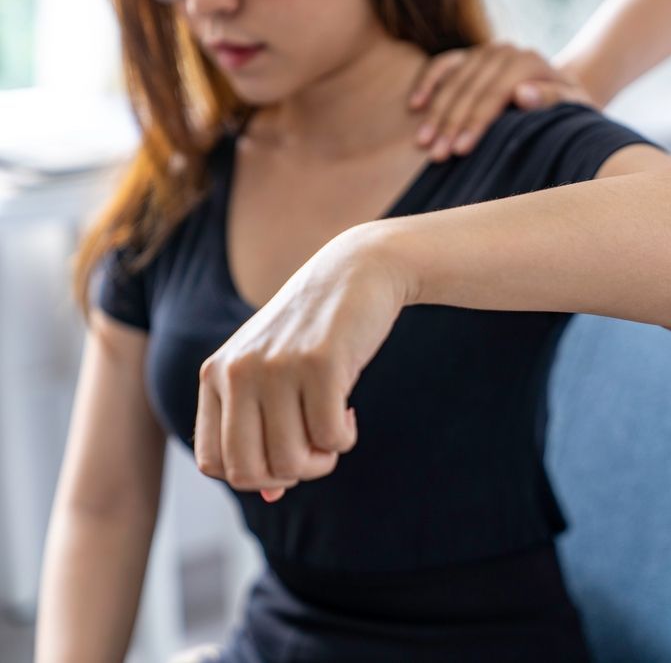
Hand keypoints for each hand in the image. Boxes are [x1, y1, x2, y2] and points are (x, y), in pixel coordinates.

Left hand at [193, 224, 411, 500]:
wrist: (356, 272)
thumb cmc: (313, 333)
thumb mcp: (274, 375)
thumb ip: (260, 430)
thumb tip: (272, 497)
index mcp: (215, 375)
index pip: (216, 464)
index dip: (255, 474)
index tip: (284, 451)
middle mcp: (237, 372)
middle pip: (250, 473)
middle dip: (289, 476)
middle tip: (314, 450)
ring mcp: (276, 368)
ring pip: (292, 462)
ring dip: (323, 459)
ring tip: (334, 426)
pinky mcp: (320, 365)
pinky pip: (330, 440)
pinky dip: (345, 438)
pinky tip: (350, 408)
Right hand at [409, 42, 593, 161]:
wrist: (562, 94)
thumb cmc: (567, 110)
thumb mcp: (571, 108)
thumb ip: (551, 100)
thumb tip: (522, 95)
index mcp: (528, 62)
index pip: (494, 95)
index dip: (475, 124)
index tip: (460, 151)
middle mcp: (503, 52)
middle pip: (469, 90)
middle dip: (450, 125)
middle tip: (436, 155)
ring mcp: (484, 52)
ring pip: (452, 81)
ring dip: (436, 113)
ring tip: (423, 143)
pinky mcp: (469, 56)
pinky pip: (442, 65)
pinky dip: (428, 83)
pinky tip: (416, 105)